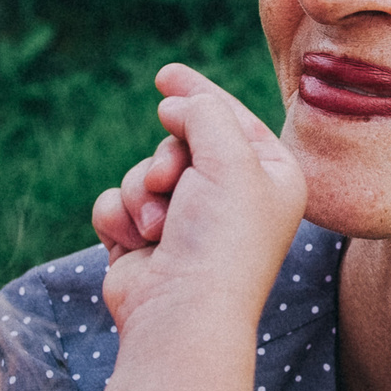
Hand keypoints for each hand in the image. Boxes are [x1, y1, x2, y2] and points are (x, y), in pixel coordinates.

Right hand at [90, 65, 304, 333]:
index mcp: (272, 179)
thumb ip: (204, 112)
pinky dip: (120, 217)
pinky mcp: (145, 243)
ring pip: (143, 172)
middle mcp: (234, 200)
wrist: (182, 315)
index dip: (199, 95)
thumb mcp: (229, 157)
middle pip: (182, 143)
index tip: (165, 75)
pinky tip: (135, 243)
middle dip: (166, 157)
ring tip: (158, 226)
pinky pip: (117, 202)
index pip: (233, 120)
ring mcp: (187, 223)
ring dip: (142, 192)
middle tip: (168, 180)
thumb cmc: (220, 238)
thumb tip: (176, 103)